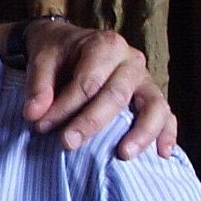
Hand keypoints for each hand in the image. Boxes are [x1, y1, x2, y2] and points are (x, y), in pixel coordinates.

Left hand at [20, 21, 176, 159]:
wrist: (69, 45)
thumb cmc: (57, 54)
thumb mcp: (41, 60)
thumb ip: (37, 86)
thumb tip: (33, 114)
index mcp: (105, 45)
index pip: (87, 82)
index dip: (64, 106)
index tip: (40, 125)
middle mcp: (131, 60)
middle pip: (116, 95)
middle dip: (91, 122)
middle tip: (67, 144)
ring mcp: (145, 79)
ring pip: (153, 105)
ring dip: (140, 132)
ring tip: (123, 155)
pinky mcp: (152, 96)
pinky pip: (167, 115)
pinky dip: (167, 134)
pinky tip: (161, 154)